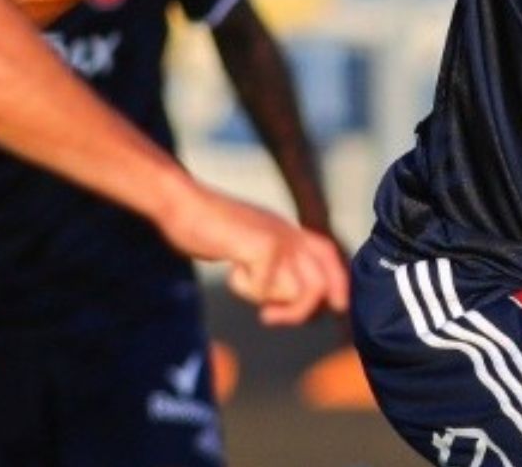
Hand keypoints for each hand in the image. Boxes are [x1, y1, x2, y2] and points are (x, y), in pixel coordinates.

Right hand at [159, 183, 349, 323]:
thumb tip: (282, 297)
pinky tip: (232, 271)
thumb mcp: (248, 243)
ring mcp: (280, 238)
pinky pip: (265, 287)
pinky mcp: (264, 246)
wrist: (183, 204)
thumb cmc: (207, 227)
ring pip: (300, 292)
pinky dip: (246, 288)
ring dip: (272, 301)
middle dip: (301, 311)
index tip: (334, 309)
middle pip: (322, 283)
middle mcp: (291, 233)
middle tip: (268, 316)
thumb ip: (269, 262)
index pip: (328, 255)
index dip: (338, 284)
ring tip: (250, 295)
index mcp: (290, 230)